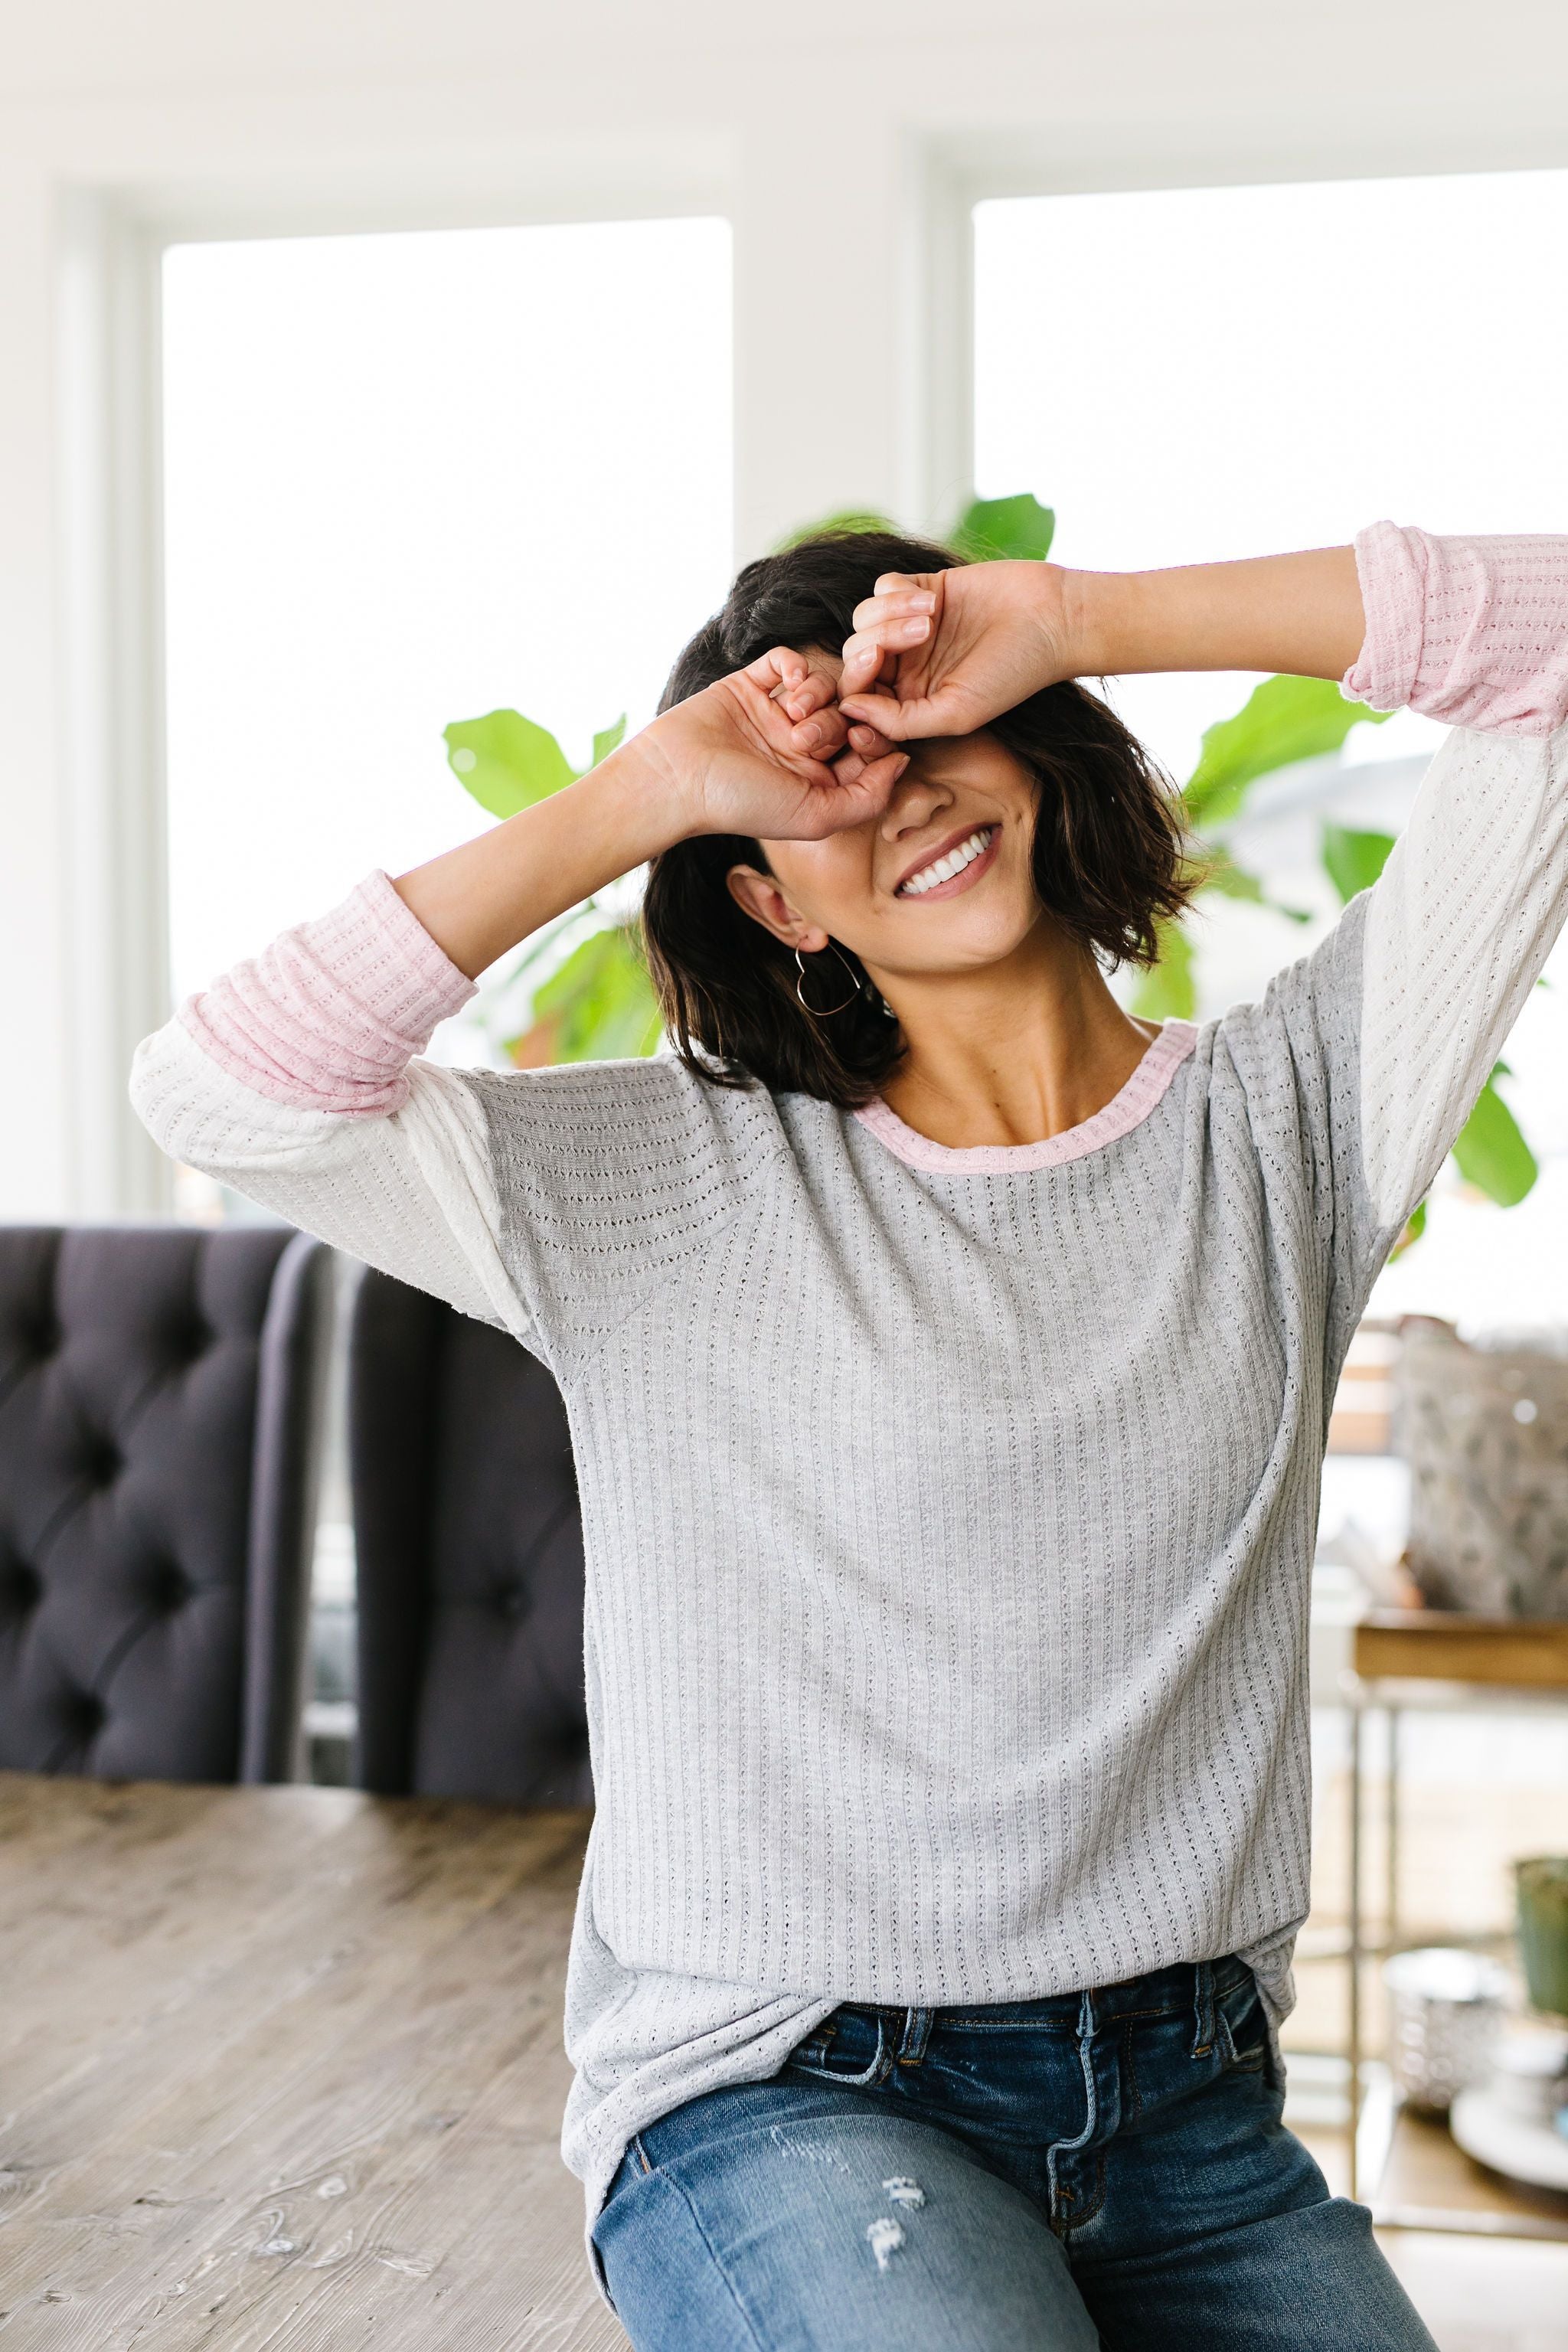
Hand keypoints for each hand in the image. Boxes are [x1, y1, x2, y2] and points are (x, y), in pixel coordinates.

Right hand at [641, 647, 907, 840]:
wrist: (676, 778)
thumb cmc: (742, 805)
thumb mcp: (816, 816)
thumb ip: (867, 796)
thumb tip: (903, 761)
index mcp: (819, 779)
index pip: (867, 747)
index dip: (874, 736)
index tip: (861, 738)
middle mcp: (800, 746)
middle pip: (847, 713)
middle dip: (837, 720)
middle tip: (806, 738)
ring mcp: (775, 712)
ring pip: (822, 684)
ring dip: (816, 694)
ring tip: (790, 714)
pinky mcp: (749, 684)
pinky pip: (786, 660)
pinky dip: (793, 665)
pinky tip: (786, 683)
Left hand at [837, 561, 1074, 739]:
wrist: (1052, 618)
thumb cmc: (1011, 674)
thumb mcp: (956, 713)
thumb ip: (899, 721)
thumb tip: (849, 710)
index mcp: (909, 701)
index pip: (857, 696)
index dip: (854, 683)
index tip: (876, 667)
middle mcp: (905, 666)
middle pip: (855, 655)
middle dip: (877, 643)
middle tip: (920, 635)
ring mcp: (910, 627)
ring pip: (864, 619)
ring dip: (891, 615)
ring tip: (933, 617)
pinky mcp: (922, 589)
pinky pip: (882, 587)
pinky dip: (899, 591)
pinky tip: (934, 600)